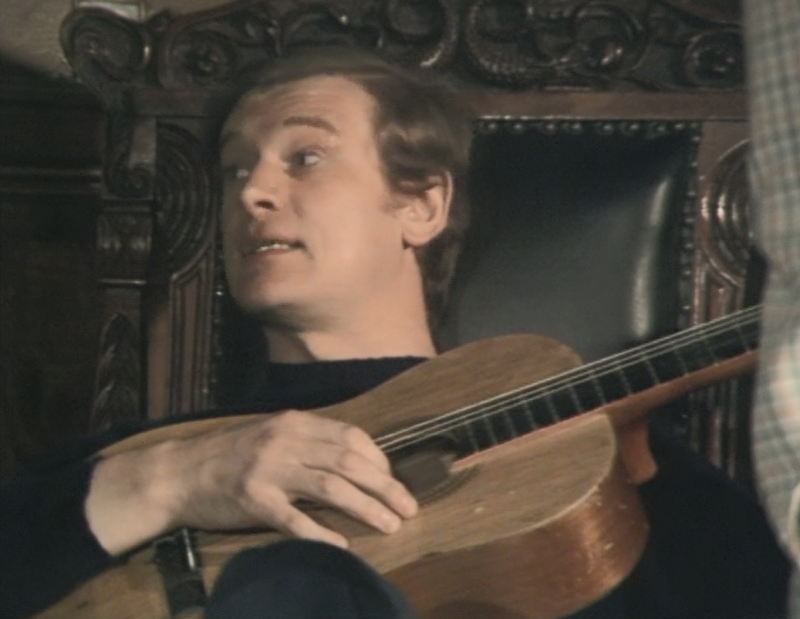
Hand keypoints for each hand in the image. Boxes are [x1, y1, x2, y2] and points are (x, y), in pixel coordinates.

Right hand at [86, 410, 417, 553]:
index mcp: (294, 423)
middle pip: (348, 461)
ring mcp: (268, 470)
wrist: (179, 472)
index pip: (350, 436)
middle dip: (385, 485)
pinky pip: (293, 519)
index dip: (379, 460)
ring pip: (330, 487)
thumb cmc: (231, 455)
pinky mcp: (252, 501)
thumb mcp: (273, 436)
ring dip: (365, 507)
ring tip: (390, 525)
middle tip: (409, 507)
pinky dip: (321, 533)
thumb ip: (310, 443)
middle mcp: (285, 441)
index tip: (393, 481)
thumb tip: (356, 461)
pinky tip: (343, 547)